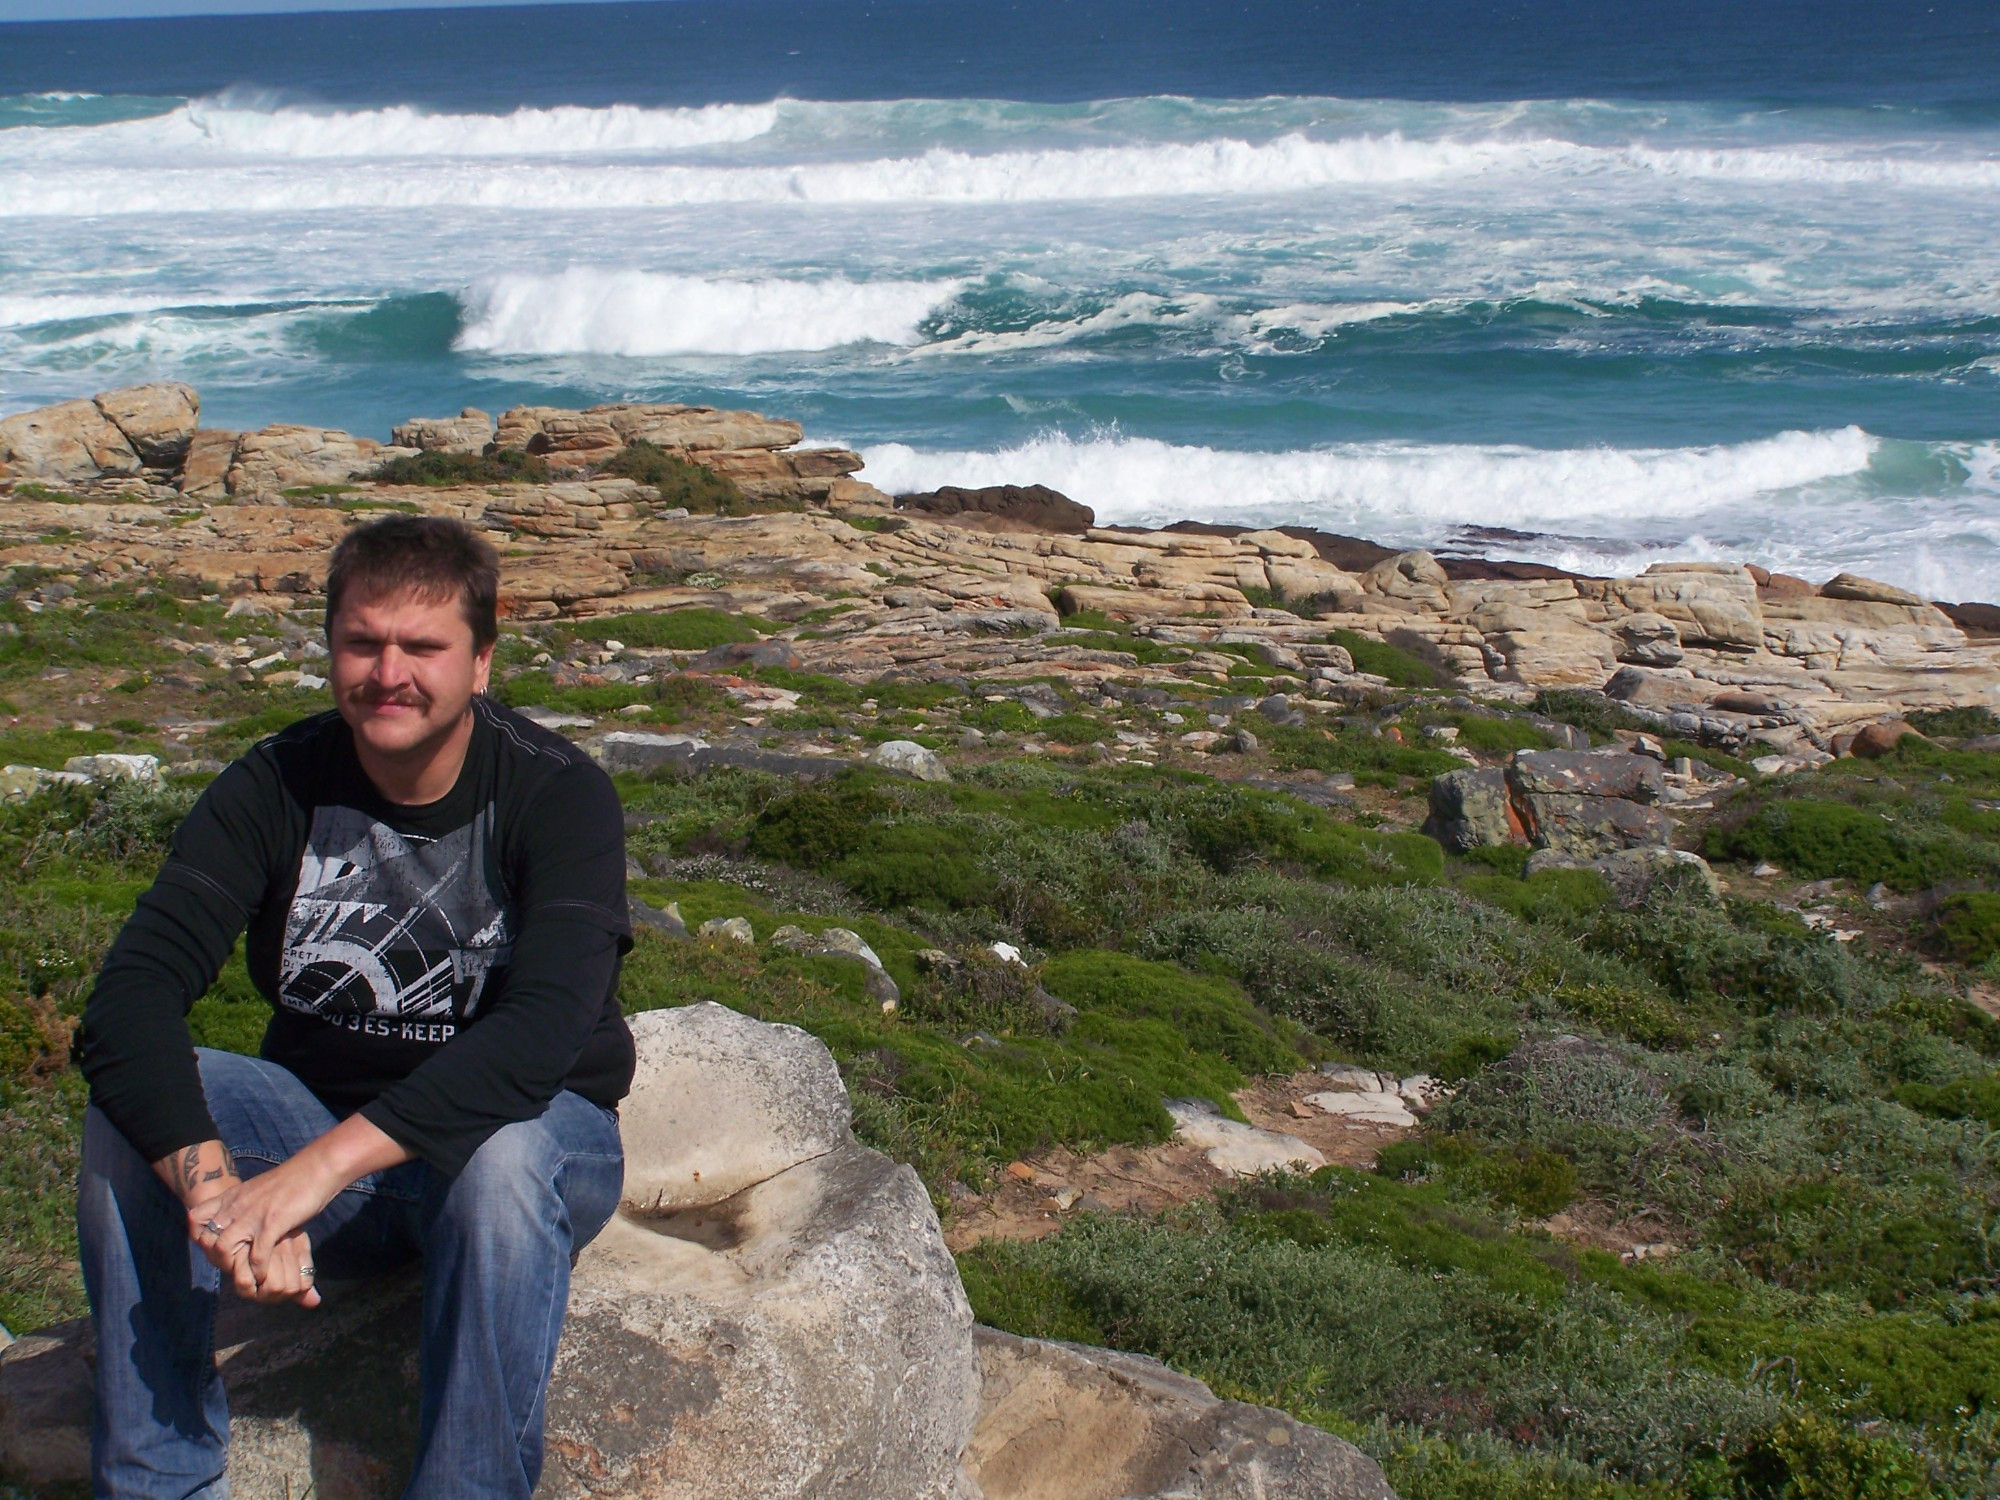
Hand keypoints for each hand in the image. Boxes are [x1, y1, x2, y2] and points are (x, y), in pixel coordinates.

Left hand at [187, 1151, 342, 1300]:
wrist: (317, 1167)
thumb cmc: (293, 1179)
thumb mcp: (258, 1190)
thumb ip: (246, 1205)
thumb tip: (242, 1221)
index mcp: (232, 1197)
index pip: (195, 1218)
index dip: (198, 1236)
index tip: (213, 1248)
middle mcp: (237, 1206)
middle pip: (208, 1240)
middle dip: (217, 1260)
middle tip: (233, 1269)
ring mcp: (253, 1215)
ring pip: (224, 1249)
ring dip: (234, 1268)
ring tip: (247, 1276)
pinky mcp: (272, 1223)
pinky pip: (256, 1255)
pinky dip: (259, 1270)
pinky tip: (266, 1275)